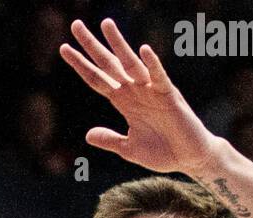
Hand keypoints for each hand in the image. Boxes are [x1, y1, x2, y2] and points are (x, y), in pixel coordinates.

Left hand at [59, 18, 219, 174]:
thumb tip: (88, 135)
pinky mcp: (169, 96)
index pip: (98, 79)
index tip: (64, 49)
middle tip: (76, 25)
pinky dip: (152, 65)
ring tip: (106, 25)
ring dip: (119, 44)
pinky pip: (159, 77)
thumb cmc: (162, 152)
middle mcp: (135, 91)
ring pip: (131, 63)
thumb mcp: (129, 149)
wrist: (188, 159)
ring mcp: (151, 91)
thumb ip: (110, 140)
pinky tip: (143, 50)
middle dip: (92, 46)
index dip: (81, 65)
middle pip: (109, 65)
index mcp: (124, 102)